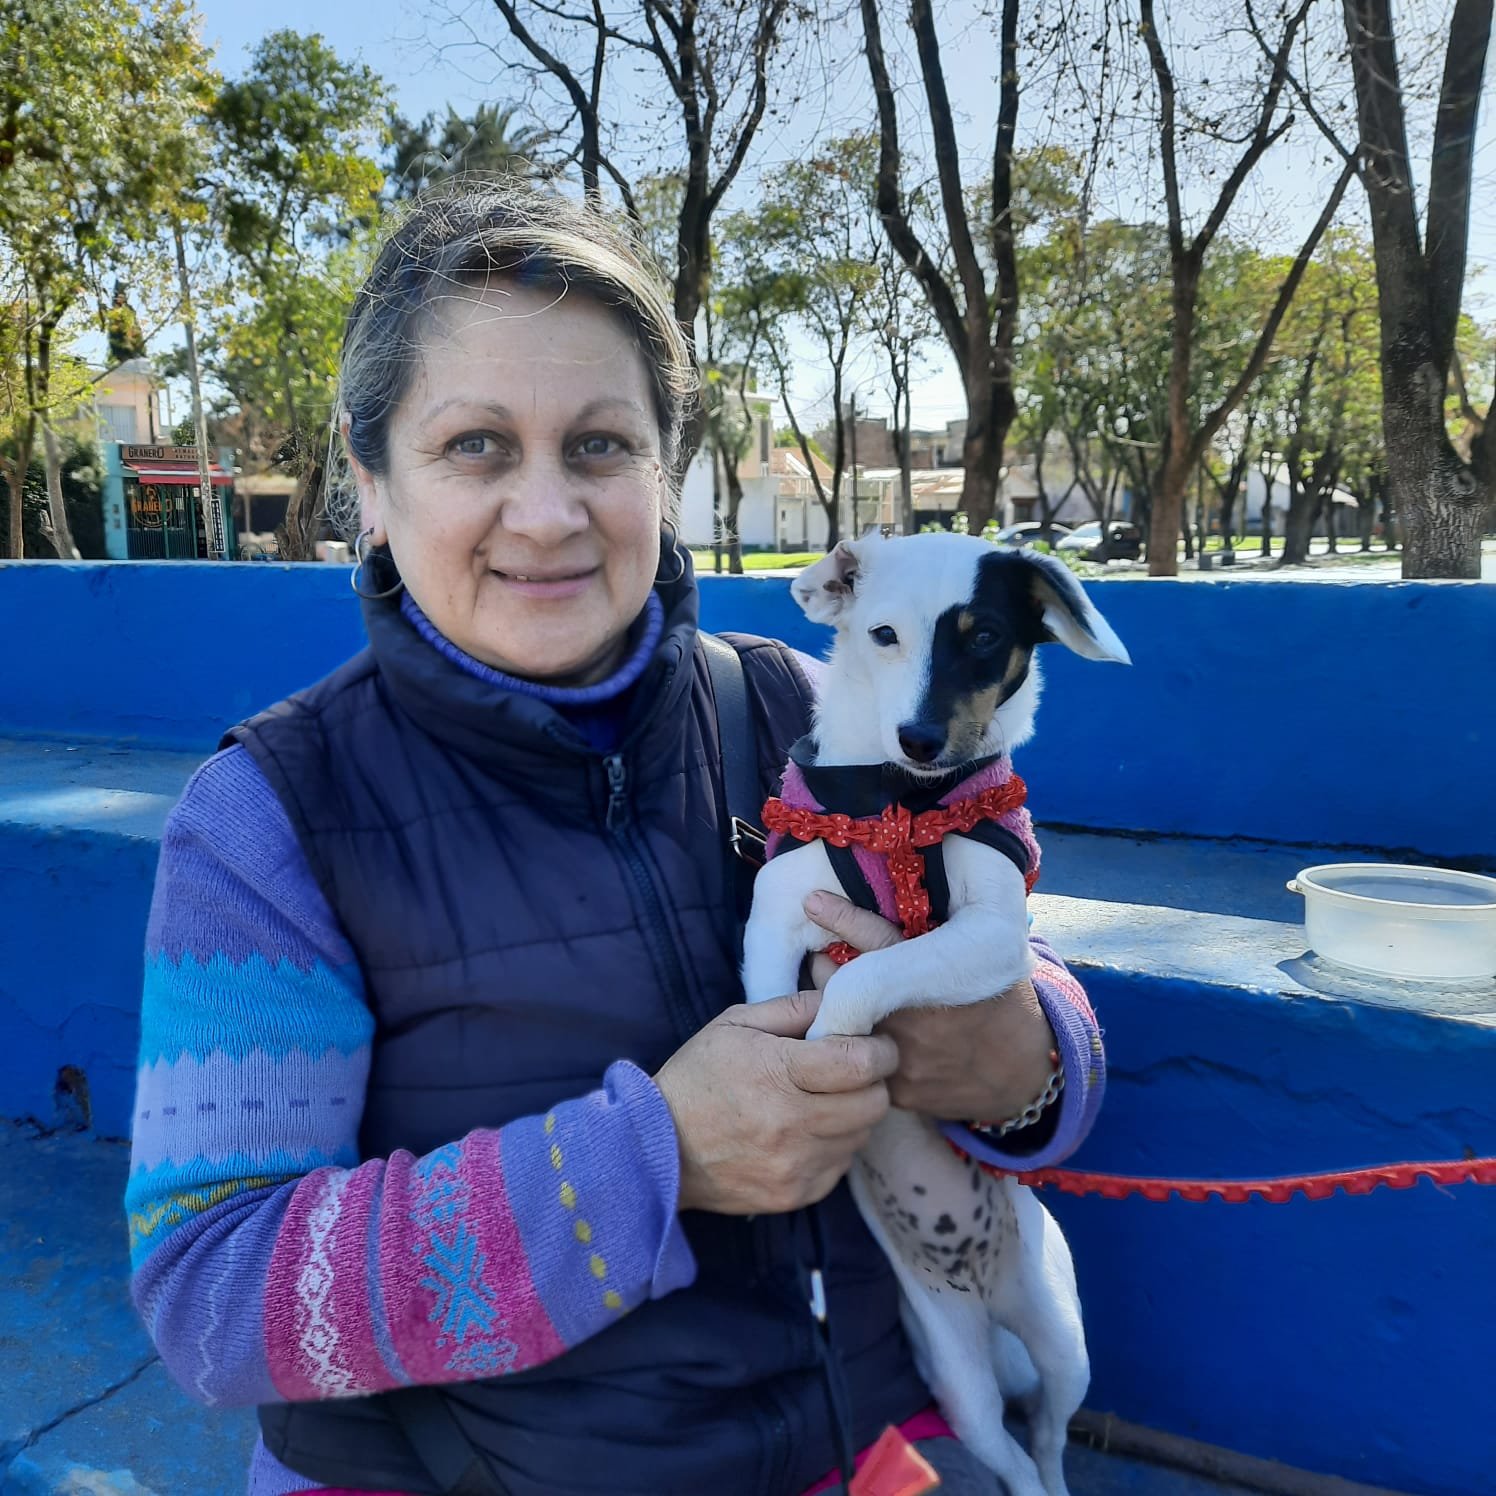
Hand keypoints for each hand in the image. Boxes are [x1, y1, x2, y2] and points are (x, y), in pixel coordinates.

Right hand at [654, 990, 897, 1214]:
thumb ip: (794, 1007)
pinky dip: (834, 1145)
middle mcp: (792, 1124)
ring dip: (854, 1114)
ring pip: (862, 1135)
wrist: (657, 1147)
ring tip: (823, 1100)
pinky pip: (841, 1165)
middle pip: (874, 1103)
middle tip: (852, 1071)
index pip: (862, 1063)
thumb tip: (841, 999)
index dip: (879, 1050)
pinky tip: (806, 1131)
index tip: (874, 1044)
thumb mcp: (735, 1024)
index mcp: (778, 1073)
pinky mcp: (796, 1195)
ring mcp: (796, 1165)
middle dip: (873, 1081)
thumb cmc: (698, 1076)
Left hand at [806, 892, 1057, 1121]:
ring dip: (833, 1007)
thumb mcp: (983, 956)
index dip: (843, 918)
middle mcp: (916, 1017)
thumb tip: (907, 889)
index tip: (811, 900)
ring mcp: (905, 1058)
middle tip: (818, 955)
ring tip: (831, 993)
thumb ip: (940, 933)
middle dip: (829, 969)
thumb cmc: (996, 1002)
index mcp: (941, 976)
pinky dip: (858, 1045)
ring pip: (845, 1027)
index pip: (880, 940)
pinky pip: (860, 1064)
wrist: (1022, 1073)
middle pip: (847, 986)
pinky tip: (861, 1035)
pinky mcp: (898, 1092)